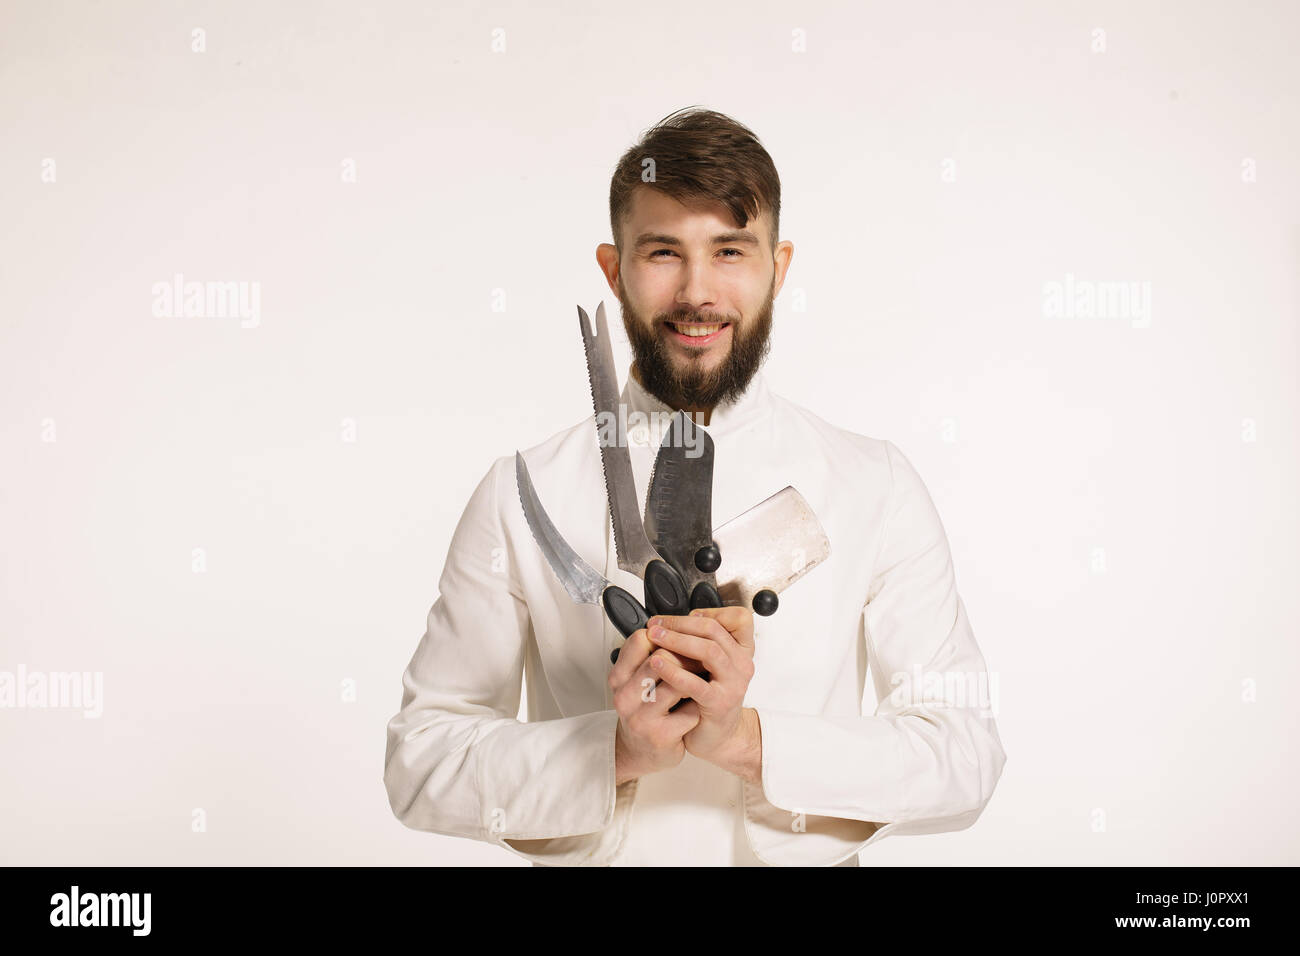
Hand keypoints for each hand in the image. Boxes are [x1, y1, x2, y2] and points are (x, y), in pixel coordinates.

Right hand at [607, 626, 702, 784]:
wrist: (640, 752)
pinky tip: (699, 707)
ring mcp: (641, 718)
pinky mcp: (660, 736)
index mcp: (618, 677)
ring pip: (677, 684)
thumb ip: (649, 656)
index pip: (640, 640)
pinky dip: (699, 707)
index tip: (684, 637)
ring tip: (706, 677)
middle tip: (705, 655)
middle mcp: (624, 696)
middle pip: (661, 658)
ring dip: (697, 679)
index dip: (667, 635)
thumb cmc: (644, 712)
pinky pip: (689, 712)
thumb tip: (679, 628)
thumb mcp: (636, 681)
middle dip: (688, 655)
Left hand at [643, 607, 757, 776]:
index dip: (711, 611)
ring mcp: (734, 684)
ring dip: (677, 641)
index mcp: (741, 651)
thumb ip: (700, 643)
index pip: (738, 618)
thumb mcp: (709, 665)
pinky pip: (697, 684)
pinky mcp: (720, 703)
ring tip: (655, 638)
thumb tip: (670, 622)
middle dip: (681, 623)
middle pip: (714, 629)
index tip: (684, 615)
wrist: (716, 736)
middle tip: (656, 624)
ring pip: (709, 650)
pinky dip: (675, 672)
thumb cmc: (708, 698)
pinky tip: (657, 665)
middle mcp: (742, 664)